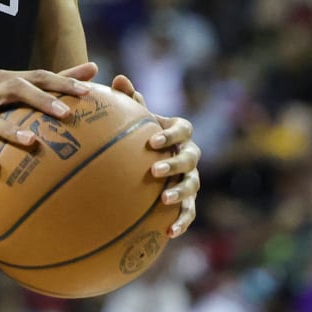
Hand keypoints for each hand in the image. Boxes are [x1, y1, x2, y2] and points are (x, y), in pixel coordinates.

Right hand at [0, 63, 97, 173]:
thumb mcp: (20, 94)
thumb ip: (56, 82)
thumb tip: (94, 67)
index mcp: (7, 81)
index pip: (38, 76)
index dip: (62, 82)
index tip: (87, 92)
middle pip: (16, 89)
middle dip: (41, 100)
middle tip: (66, 113)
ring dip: (10, 130)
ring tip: (31, 141)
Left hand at [111, 74, 199, 237]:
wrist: (148, 162)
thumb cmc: (139, 137)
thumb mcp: (135, 120)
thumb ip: (129, 101)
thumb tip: (119, 79)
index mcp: (179, 133)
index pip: (183, 129)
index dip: (171, 134)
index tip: (153, 141)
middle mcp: (190, 155)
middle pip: (190, 158)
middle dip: (174, 163)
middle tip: (155, 170)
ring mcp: (191, 179)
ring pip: (192, 185)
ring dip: (180, 193)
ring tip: (164, 200)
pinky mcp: (188, 202)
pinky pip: (189, 212)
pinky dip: (183, 221)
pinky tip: (169, 233)